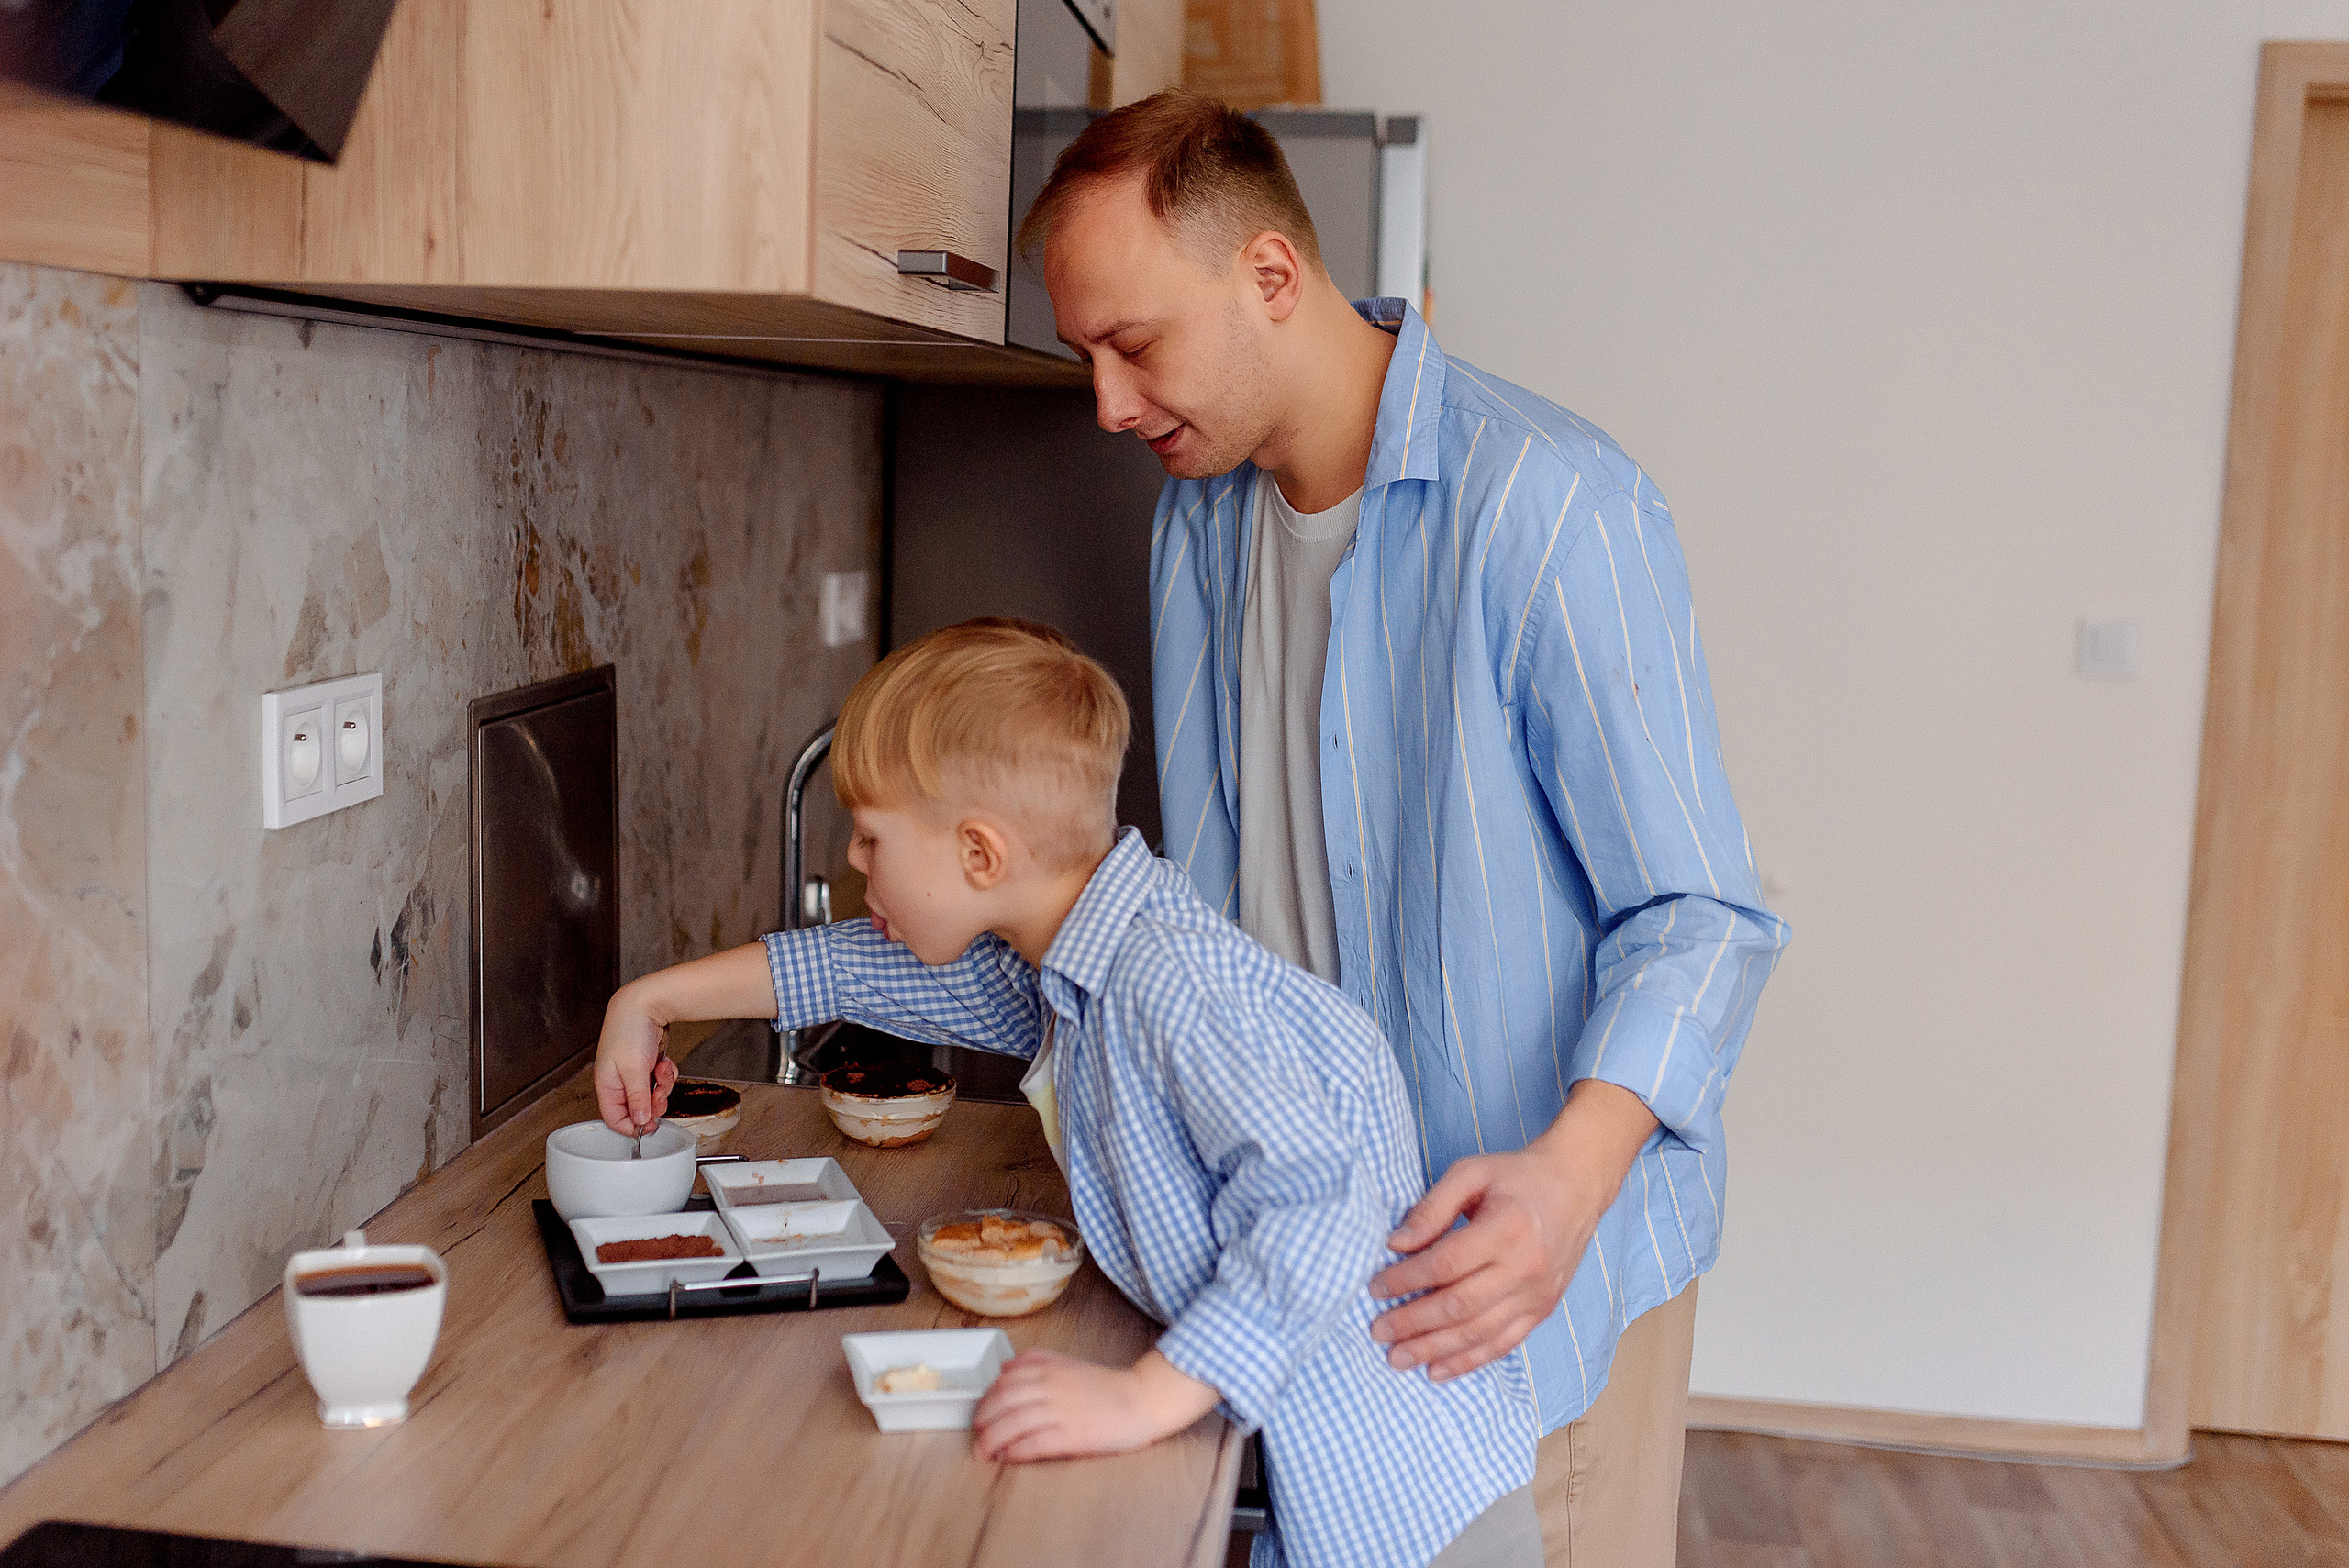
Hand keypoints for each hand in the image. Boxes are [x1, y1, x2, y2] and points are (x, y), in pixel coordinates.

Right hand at [592, 982, 678, 1133]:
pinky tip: (664, 1062)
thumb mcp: (634, 1070)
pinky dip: (665, 1074)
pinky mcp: (647, 1064)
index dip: (632, 1127)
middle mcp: (618, 1081)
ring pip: (651, 1094)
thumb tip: (639, 1121)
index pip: (614, 1118)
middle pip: (637, 1108)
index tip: (649, 1127)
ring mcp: (633, 1072)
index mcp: (606, 1085)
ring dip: (662, 1086)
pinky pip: (659, 1080)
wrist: (645, 1003)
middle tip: (660, 1095)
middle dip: (653, 1104)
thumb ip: (637, 1099)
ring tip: (661, 1070)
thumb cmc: (630, 1030)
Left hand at [972, 1349, 1218, 1462]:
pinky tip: (1007, 1458)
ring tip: (983, 1453)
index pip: (1005, 1380)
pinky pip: (1035, 1443)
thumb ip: (1039, 1361)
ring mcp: (1061, 1411)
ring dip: (993, 1440)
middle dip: (984, 1420)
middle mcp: (1052, 1387)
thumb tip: (1005, 1367)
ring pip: (1014, 1423)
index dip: (987, 1398)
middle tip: (977, 1436)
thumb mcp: (1071, 1363)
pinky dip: (1016, 1451)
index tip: (981, 1412)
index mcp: (1051, 1368)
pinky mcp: (1073, 1435)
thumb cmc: (1108, 1385)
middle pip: (1004, 1401)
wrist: (1143, 1399)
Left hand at [1368, 1080, 1657, 1380]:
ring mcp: (1537, 1294)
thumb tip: (1396, 1244)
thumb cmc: (1518, 1176)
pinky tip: (1438, 1370)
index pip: (1445, 1264)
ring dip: (1434, 1350)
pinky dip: (1468, 1361)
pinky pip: (1503, 1344)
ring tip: (1397, 1358)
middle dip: (1412, 1322)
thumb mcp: (1471, 1173)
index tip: (1375, 1287)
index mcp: (1506, 1229)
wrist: (1577, 1186)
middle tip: (1377, 1331)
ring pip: (1478, 1333)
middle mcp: (1525, 1267)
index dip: (1406, 1279)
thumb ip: (1432, 1207)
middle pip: (1459, 1305)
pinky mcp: (1543, 1310)